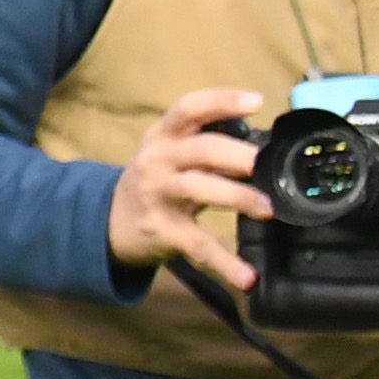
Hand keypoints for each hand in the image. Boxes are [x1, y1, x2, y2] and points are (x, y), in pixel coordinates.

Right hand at [107, 86, 272, 296]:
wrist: (110, 222)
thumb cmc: (157, 180)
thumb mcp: (172, 154)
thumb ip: (210, 146)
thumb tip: (267, 149)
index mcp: (164, 135)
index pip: (190, 108)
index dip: (222, 101)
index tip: (257, 102)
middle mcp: (158, 160)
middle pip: (201, 149)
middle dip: (238, 155)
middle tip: (265, 165)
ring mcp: (158, 195)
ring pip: (200, 190)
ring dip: (238, 198)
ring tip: (268, 209)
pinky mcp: (163, 230)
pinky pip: (198, 245)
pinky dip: (225, 263)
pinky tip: (247, 277)